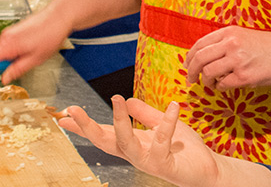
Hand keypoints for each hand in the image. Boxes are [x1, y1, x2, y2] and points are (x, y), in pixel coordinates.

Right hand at [0, 4, 74, 83]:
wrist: (59, 17)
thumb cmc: (50, 35)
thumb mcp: (35, 59)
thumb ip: (17, 70)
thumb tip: (4, 79)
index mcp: (8, 45)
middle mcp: (5, 37)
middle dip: (1, 67)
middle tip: (16, 71)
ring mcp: (9, 32)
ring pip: (2, 51)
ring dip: (10, 59)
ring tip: (29, 57)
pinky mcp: (14, 30)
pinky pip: (8, 45)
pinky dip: (14, 52)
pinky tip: (30, 50)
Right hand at [59, 97, 222, 186]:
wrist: (208, 170)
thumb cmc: (185, 150)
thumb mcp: (163, 125)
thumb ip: (146, 114)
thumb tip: (127, 99)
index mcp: (133, 144)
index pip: (104, 134)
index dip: (83, 126)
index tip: (62, 116)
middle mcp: (136, 154)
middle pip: (105, 142)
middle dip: (87, 127)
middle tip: (72, 111)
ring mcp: (148, 162)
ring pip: (126, 144)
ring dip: (120, 122)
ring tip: (117, 99)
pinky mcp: (165, 165)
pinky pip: (162, 142)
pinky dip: (166, 123)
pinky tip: (172, 107)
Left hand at [185, 26, 270, 89]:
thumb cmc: (269, 47)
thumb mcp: (244, 36)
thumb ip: (225, 43)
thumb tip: (203, 58)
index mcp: (230, 32)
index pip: (200, 44)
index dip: (190, 57)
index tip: (186, 65)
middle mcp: (231, 44)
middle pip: (199, 58)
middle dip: (191, 71)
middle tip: (190, 80)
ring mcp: (237, 60)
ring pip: (208, 72)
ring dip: (207, 81)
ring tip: (213, 84)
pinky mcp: (244, 76)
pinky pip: (222, 84)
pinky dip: (221, 87)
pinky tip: (226, 86)